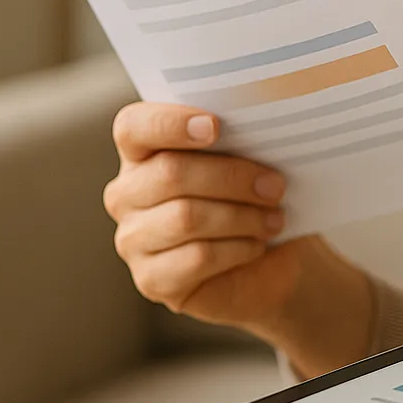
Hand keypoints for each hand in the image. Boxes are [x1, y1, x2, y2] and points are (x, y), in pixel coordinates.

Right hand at [105, 102, 373, 375]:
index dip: (170, 123)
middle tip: (276, 186)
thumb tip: (269, 123)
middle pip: (171, 173)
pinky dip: (238, 249)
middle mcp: (127, 193)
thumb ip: (243, 138)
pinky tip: (256, 246)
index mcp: (142, 152)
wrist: (268, 259)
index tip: (216, 126)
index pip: (134, 126)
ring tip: (275, 219)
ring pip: (186, 217)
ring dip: (243, 217)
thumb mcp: (250, 160)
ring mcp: (133, 239)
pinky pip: (196, 258)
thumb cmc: (253, 197)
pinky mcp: (151, 279)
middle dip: (233, 177)